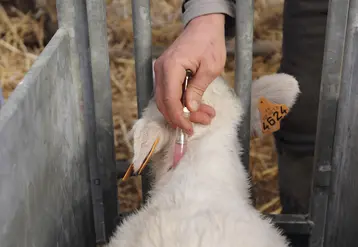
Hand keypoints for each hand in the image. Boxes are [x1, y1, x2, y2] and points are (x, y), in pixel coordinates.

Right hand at [154, 13, 226, 134]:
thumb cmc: (209, 43)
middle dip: (182, 117)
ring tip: (205, 114)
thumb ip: (197, 89)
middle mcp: (161, 70)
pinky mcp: (166, 73)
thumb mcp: (210, 68)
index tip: (189, 128)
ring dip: (183, 111)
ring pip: (167, 100)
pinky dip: (181, 102)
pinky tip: (196, 106)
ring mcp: (161, 71)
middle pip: (165, 103)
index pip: (170, 100)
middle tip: (203, 121)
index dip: (179, 117)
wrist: (204, 26)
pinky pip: (170, 93)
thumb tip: (189, 109)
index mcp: (171, 67)